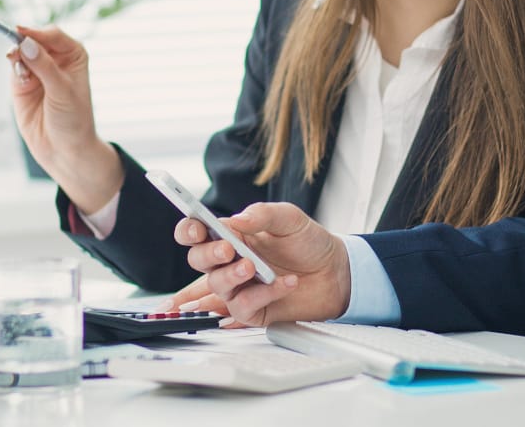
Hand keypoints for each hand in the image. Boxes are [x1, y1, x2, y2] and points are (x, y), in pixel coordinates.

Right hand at [6, 26, 123, 210]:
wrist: (64, 149)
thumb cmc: (73, 119)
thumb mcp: (62, 91)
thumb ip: (44, 66)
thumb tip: (26, 43)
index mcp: (74, 54)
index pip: (53, 35)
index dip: (36, 32)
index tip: (20, 32)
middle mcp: (56, 58)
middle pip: (34, 39)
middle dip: (22, 42)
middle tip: (13, 52)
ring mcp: (38, 69)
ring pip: (20, 52)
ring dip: (16, 57)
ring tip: (23, 76)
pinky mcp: (22, 83)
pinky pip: (13, 67)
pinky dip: (13, 70)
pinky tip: (21, 81)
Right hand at [169, 202, 350, 326]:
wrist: (335, 271)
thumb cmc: (308, 242)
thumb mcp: (288, 218)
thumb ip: (262, 215)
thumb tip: (236, 220)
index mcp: (232, 234)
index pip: (197, 232)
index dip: (189, 231)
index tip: (197, 229)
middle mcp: (230, 260)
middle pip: (198, 260)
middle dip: (208, 255)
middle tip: (228, 250)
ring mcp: (240, 286)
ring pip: (217, 285)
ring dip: (232, 275)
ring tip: (252, 267)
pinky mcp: (253, 309)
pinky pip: (244, 306)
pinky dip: (264, 293)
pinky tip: (285, 283)